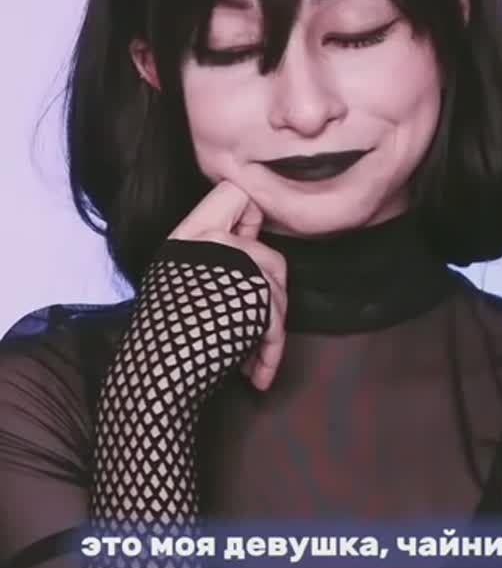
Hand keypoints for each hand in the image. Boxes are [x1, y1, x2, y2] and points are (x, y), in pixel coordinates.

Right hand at [168, 181, 286, 390]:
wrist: (155, 375)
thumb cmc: (163, 335)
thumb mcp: (179, 278)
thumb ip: (212, 255)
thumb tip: (254, 233)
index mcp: (191, 233)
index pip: (234, 192)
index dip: (248, 217)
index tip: (245, 249)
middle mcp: (213, 240)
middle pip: (270, 254)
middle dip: (267, 298)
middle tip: (252, 326)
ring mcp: (236, 263)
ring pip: (278, 289)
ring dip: (269, 331)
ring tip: (249, 359)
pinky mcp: (255, 292)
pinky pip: (278, 319)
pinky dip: (271, 351)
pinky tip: (257, 373)